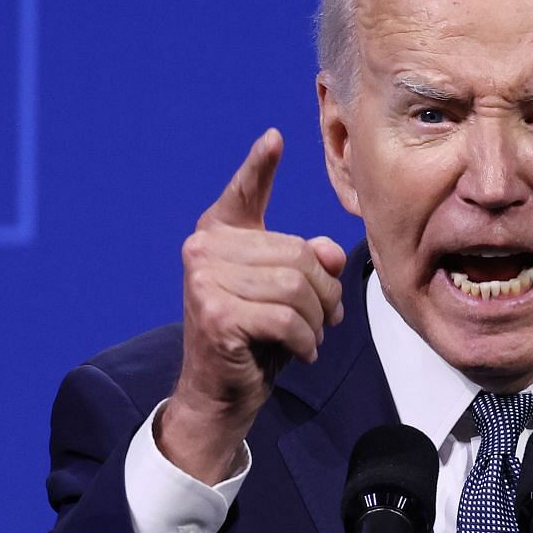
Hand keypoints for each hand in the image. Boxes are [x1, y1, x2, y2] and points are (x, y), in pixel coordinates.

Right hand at [156, 128, 348, 482]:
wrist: (219, 394)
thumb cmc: (254, 336)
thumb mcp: (285, 292)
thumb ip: (307, 262)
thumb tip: (329, 252)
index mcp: (218, 234)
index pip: (243, 193)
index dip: (259, 165)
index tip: (275, 138)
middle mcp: (204, 250)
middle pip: (298, 254)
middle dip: (324, 292)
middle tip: (328, 319)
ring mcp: (205, 281)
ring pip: (296, 287)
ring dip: (318, 320)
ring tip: (313, 336)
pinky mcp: (215, 314)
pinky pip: (287, 318)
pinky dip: (306, 340)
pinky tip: (302, 352)